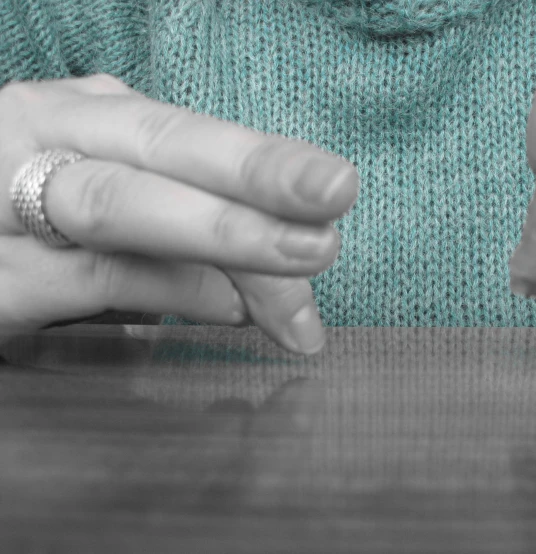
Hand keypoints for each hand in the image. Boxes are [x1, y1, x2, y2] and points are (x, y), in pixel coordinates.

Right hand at [0, 74, 358, 352]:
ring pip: (123, 206)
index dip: (265, 161)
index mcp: (87, 119)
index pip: (189, 137)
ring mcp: (6, 204)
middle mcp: (45, 141)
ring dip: (225, 234)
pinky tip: (227, 308)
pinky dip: (169, 291)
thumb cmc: (41, 227)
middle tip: (332, 196)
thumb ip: (200, 240)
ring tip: (302, 258)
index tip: (337, 187)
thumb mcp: (119, 211)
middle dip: (256, 175)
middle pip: (161, 149)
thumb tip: (288, 292)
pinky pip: (91, 278)